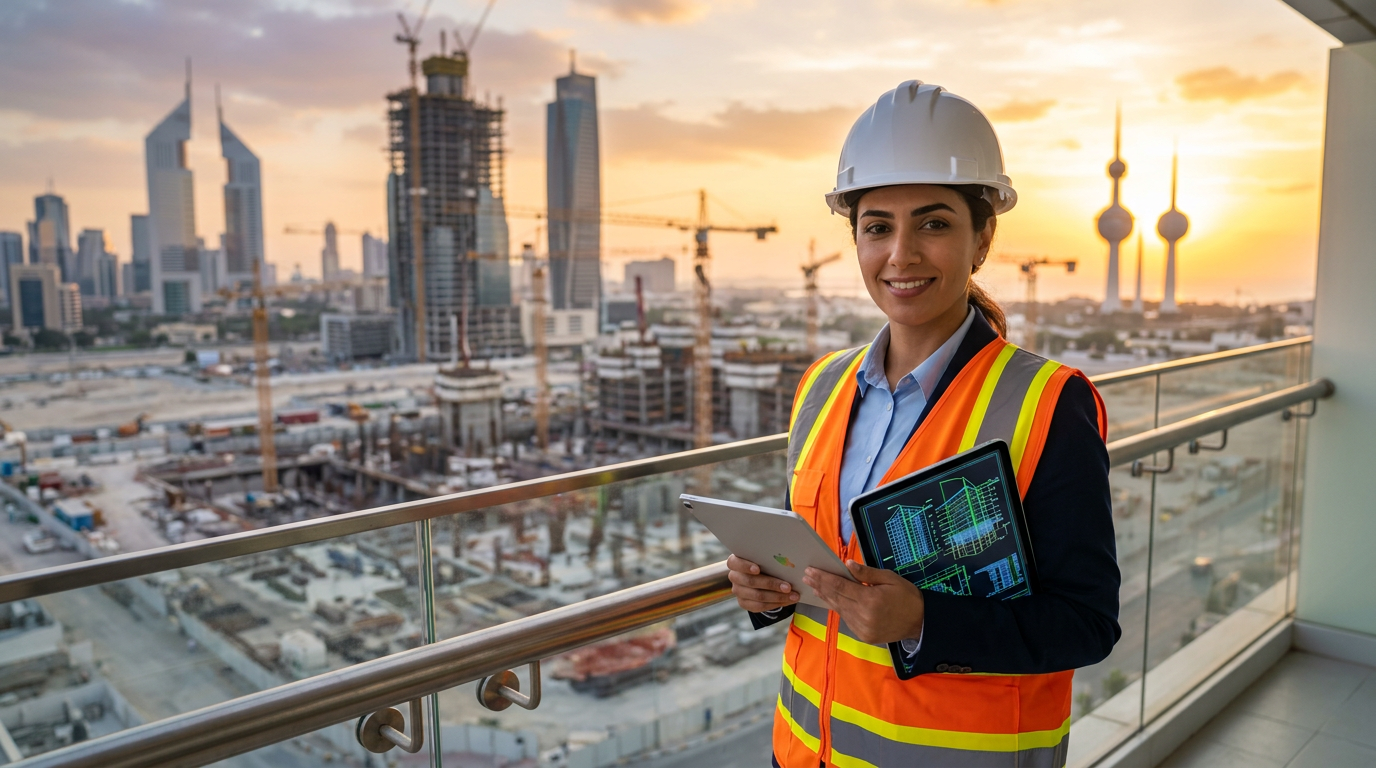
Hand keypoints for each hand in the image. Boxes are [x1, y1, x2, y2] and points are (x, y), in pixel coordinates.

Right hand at [727, 555, 800, 611]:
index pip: (734, 563)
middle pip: (750, 582)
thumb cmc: (763, 563)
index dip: (745, 566)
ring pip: (757, 596)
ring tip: (793, 596)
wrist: (759, 576)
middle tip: (788, 587)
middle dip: (771, 584)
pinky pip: (759, 606)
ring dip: (778, 597)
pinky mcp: (743, 603)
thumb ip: (769, 558)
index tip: (758, 569)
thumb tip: (787, 561)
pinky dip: (775, 604)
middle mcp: (734, 576)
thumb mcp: (764, 558)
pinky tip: (787, 601)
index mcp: (735, 562)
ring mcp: (738, 591)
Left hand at [803, 560, 924, 644]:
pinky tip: (830, 599)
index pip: (840, 586)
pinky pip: (846, 618)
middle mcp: (864, 616)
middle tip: (807, 576)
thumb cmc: (906, 596)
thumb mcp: (889, 579)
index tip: (811, 570)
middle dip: (820, 585)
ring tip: (814, 586)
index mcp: (870, 600)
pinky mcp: (863, 635)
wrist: (920, 622)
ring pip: (839, 609)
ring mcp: (862, 628)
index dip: (824, 578)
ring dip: (826, 597)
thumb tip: (847, 564)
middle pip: (836, 597)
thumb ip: (866, 573)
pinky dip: (837, 608)